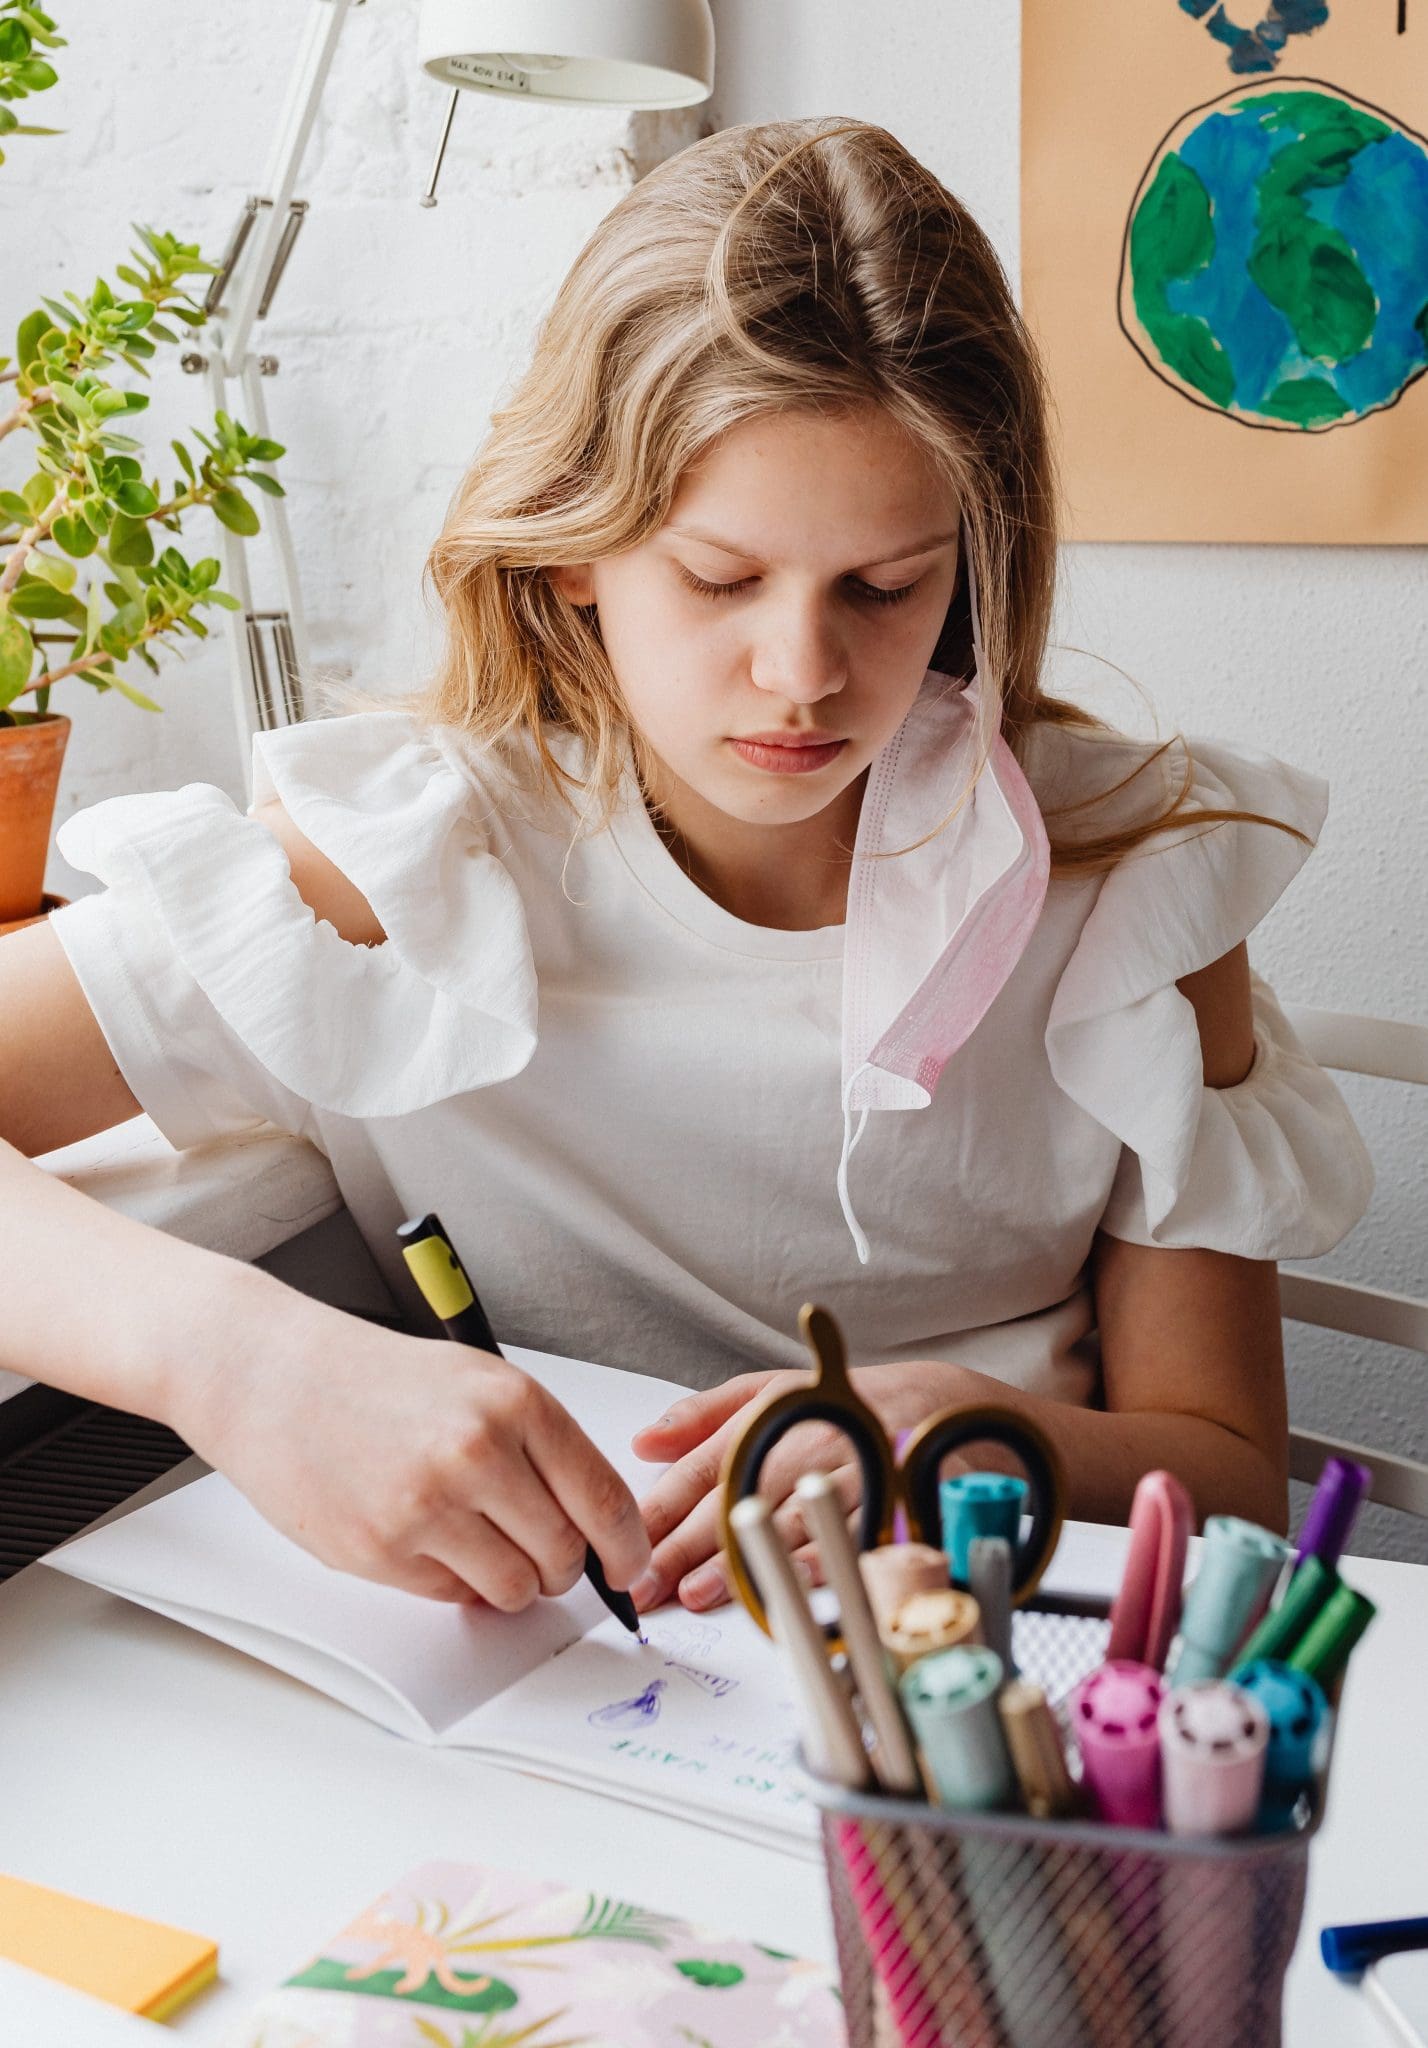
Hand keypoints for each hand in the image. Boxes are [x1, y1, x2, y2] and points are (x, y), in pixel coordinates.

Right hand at [176, 1275, 651, 1611]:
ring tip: (482, 1545)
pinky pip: (452, 1597)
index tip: (630, 1569)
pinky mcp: (380, 1551)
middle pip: (565, 1555)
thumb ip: (541, 1446)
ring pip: (514, 1588)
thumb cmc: (379, 1378)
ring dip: (511, 1582)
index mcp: (515, 1404)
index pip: (604, 1500)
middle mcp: (477, 1454)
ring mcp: (427, 1507)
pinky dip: (454, 1583)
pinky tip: (428, 1539)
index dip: (626, 1549)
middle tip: (544, 1555)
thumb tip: (598, 1523)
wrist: (275, 1377)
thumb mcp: (480, 1382)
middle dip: (564, 1568)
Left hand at [629, 1359, 972, 1612]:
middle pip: (734, 1504)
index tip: (625, 1543)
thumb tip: (642, 1443)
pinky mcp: (889, 1506)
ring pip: (785, 1527)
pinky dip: (815, 1570)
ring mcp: (846, 1478)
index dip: (661, 1510)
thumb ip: (702, 1416)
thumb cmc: (842, 1405)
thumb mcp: (770, 1390)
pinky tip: (784, 1592)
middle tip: (646, 1585)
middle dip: (684, 1550)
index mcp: (768, 1420)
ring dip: (741, 1565)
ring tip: (697, 1594)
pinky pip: (848, 1542)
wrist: (940, 1407)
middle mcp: (804, 1447)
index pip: (701, 1470)